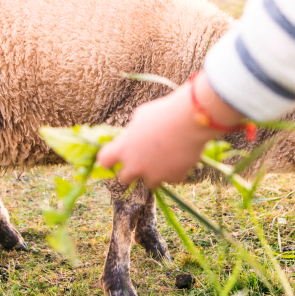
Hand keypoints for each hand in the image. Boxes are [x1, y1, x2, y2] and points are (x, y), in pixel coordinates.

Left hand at [97, 75, 242, 188]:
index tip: (115, 159)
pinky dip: (175, 171)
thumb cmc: (163, 113)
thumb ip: (134, 131)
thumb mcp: (141, 116)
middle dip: (132, 171)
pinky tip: (182, 157)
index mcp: (123, 148)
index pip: (105, 161)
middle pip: (124, 178)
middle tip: (143, 161)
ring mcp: (154, 174)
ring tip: (166, 158)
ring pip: (150, 183)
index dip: (109, 160)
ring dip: (155, 174)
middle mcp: (135, 165)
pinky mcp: (173, 178)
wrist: (189, 121)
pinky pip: (171, 178)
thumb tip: (134, 136)